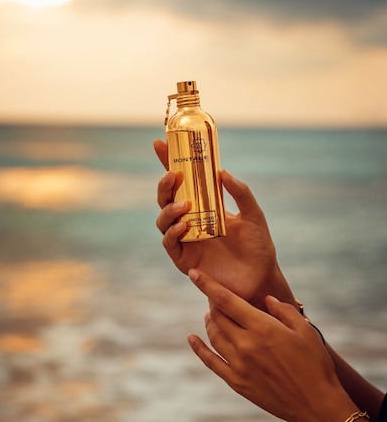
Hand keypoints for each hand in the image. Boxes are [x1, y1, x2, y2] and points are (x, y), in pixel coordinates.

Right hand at [154, 139, 293, 308]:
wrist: (261, 278)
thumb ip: (240, 193)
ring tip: (185, 206)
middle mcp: (190, 220)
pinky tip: (184, 225)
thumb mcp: (253, 215)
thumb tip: (222, 172)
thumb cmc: (258, 247)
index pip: (182, 182)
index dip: (169, 162)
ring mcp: (186, 240)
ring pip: (163, 220)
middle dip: (164, 186)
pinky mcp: (184, 259)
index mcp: (204, 206)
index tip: (160, 143)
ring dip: (169, 209)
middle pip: (166, 199)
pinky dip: (173, 232)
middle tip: (173, 176)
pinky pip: (169, 243)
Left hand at [186, 268, 354, 421]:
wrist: (316, 405)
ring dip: (210, 323)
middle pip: (218, 317)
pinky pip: (211, 361)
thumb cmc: (315, 364)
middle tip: (215, 298)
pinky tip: (192, 339)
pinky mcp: (237, 382)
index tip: (193, 274)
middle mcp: (246, 344)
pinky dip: (199, 348)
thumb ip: (284, 311)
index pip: (226, 300)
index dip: (207, 285)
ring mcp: (239, 365)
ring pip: (214, 336)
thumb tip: (266, 300)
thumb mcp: (305, 331)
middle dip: (213, 304)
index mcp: (262, 327)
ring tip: (211, 316)